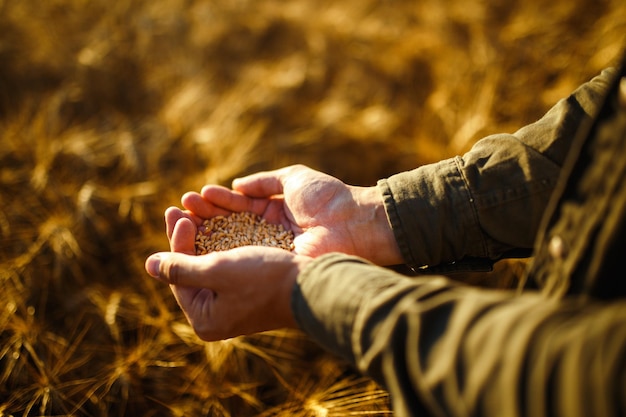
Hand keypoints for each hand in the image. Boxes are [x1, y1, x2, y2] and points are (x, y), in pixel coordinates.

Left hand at [145, 216, 310, 340]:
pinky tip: (218, 225)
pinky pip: (227, 266)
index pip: (178, 275)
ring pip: (210, 264)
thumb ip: (180, 268)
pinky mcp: (250, 292)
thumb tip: (148, 265)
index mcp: (205, 319)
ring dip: (202, 237)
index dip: (175, 242)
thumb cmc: (265, 278)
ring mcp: (234, 305)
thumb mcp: (217, 270)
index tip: (178, 214)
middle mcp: (218, 316)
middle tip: (178, 209)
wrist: (313, 286)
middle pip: (192, 270)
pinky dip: (221, 244)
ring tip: (194, 211)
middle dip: (186, 237)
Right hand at [177, 164, 402, 265]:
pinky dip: (221, 250)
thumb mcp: (293, 178)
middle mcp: (269, 234)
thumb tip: (235, 185)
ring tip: (182, 219)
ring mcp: (270, 251)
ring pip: (231, 242)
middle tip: (180, 209)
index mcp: (276, 213)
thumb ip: (264, 182)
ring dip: (206, 231)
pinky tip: (201, 241)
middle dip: (205, 216)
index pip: (238, 207)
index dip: (216, 202)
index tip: (192, 197)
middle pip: (230, 225)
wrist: (352, 223)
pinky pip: (242, 258)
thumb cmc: (327, 197)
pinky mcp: (272, 266)